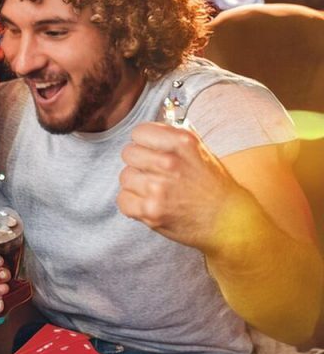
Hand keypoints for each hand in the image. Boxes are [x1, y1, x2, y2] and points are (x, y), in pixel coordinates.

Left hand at [118, 121, 243, 250]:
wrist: (230, 222)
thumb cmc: (214, 187)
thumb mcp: (200, 151)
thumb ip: (171, 138)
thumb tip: (146, 133)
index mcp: (182, 142)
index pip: (139, 132)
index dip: (143, 142)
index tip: (150, 151)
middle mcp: (169, 162)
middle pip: (128, 153)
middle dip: (139, 163)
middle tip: (153, 174)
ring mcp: (158, 187)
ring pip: (125, 177)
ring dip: (136, 184)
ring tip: (154, 191)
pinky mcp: (151, 210)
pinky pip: (123, 200)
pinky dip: (132, 204)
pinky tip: (148, 204)